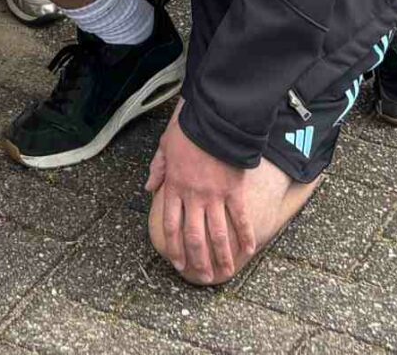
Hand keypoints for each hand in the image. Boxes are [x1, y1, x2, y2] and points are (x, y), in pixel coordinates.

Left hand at [145, 111, 255, 286]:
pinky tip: (248, 251)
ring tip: (224, 272)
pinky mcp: (234, 191)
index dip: (174, 246)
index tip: (177, 262)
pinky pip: (240, 219)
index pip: (171, 225)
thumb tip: (149, 187)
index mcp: (174, 187)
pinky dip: (245, 236)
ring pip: (217, 234)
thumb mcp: (165, 146)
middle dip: (197, 259)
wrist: (214, 120)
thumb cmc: (189, 130)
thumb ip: (158, 169)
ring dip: (221, 256)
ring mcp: (214, 196)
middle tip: (201, 277)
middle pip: (193, 236)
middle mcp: (193, 196)